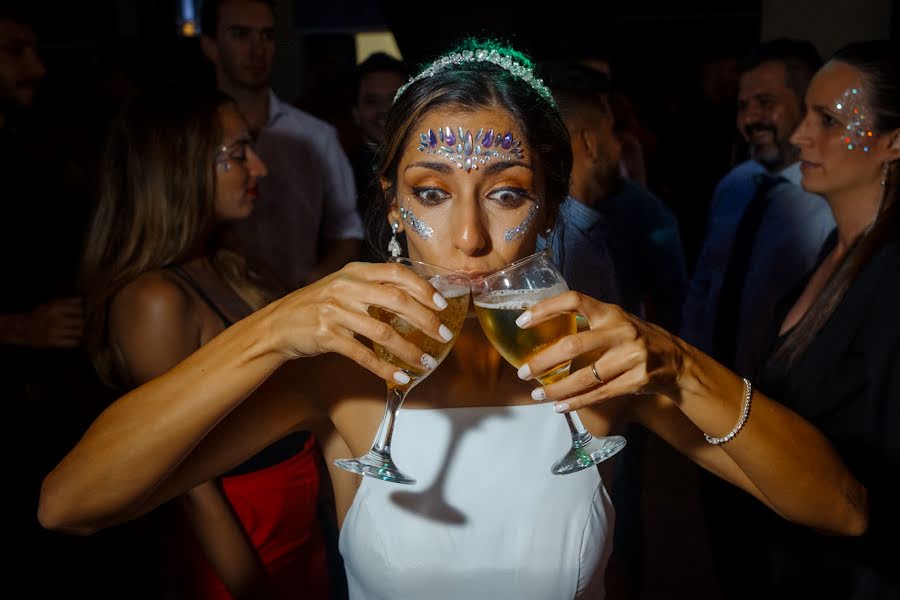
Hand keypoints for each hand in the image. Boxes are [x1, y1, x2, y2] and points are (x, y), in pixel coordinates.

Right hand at [24, 298, 84, 348]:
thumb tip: (81, 300)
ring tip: (77, 330)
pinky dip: (75, 340)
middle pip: (80, 321)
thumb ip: (66, 301)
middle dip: (82, 322)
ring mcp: (55, 331)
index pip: (78, 309)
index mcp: (55, 309)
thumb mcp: (50, 305)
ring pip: (78, 332)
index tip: (80, 313)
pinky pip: (72, 342)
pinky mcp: (54, 342)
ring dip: (79, 331)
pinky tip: (72, 338)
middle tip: (80, 323)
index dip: (82, 311)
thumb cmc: (39, 315)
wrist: (23, 329)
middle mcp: (56, 320)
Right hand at [265, 262, 452, 382]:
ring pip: (383, 332)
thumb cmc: (318, 305)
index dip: (423, 288)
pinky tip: (400, 376)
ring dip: (409, 350)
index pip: (397, 273)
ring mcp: (335, 311)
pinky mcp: (327, 336)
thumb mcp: (344, 286)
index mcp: (355, 271)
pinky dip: (384, 367)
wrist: (278, 324)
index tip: (442, 305)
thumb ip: (374, 287)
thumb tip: (417, 298)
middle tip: (444, 335)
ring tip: (427, 361)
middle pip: (397, 301)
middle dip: (426, 320)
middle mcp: (346, 288)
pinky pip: (363, 354)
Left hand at [515, 291, 686, 410]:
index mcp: (611, 312)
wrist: (677, 361)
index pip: (574, 301)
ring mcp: (631, 356)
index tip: (521, 321)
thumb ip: (588, 323)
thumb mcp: (616, 322)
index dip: (546, 308)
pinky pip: (599, 393)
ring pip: (585, 377)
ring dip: (557, 388)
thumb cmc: (635, 339)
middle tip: (523, 372)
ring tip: (537, 394)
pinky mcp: (637, 380)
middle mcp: (621, 331)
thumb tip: (544, 326)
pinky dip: (576, 402)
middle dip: (543, 361)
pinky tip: (559, 406)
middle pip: (573, 345)